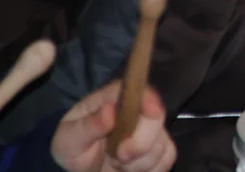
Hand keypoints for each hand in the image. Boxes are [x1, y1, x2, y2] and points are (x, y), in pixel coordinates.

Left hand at [51, 82, 175, 171]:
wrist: (81, 170)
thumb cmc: (74, 148)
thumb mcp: (68, 139)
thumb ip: (86, 127)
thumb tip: (109, 111)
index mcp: (115, 99)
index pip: (138, 90)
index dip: (149, 98)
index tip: (151, 112)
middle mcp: (138, 110)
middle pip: (157, 117)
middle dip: (141, 142)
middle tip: (120, 156)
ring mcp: (152, 130)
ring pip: (161, 143)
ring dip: (138, 162)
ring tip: (117, 163)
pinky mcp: (161, 149)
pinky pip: (166, 158)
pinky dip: (149, 169)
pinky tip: (130, 169)